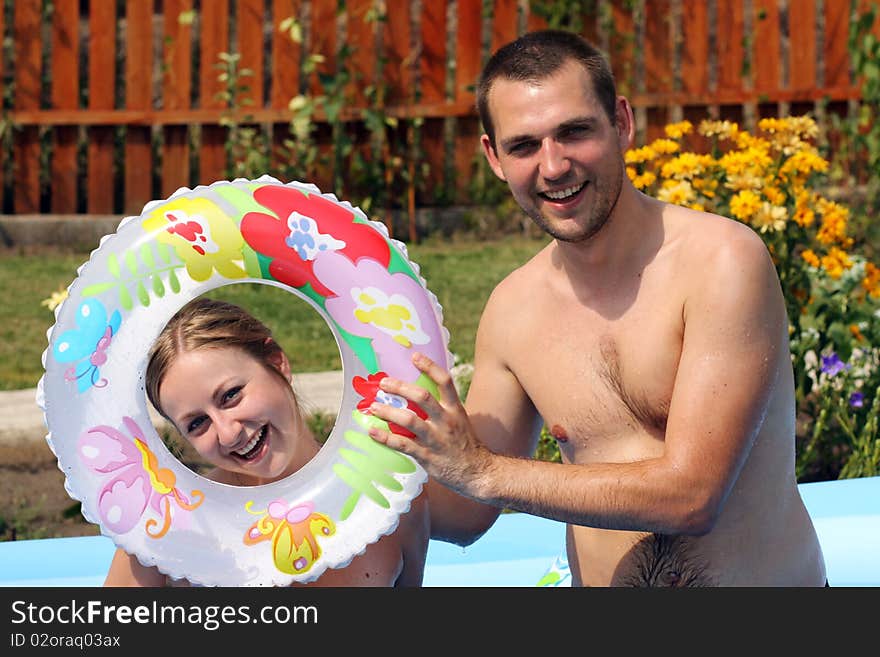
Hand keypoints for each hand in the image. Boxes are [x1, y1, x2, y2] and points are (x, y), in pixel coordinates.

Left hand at [367, 353, 494, 497]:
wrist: (477, 473)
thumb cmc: (465, 444)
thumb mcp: (459, 420)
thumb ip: (442, 408)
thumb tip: (418, 394)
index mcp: (455, 409)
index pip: (445, 381)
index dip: (430, 367)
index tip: (414, 356)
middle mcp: (446, 421)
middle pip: (422, 397)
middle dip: (400, 387)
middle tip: (384, 383)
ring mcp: (436, 439)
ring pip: (409, 420)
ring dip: (388, 412)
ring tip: (374, 407)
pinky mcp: (427, 456)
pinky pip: (402, 445)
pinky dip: (385, 438)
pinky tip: (373, 432)